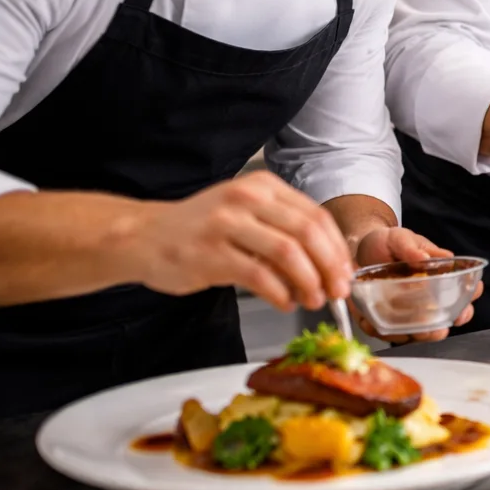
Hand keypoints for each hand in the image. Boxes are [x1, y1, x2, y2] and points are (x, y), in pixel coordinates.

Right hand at [131, 171, 352, 312]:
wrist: (142, 237)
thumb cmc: (198, 229)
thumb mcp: (245, 214)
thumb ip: (283, 230)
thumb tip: (328, 264)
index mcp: (263, 186)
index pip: (317, 216)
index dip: (338, 249)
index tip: (346, 273)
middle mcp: (247, 199)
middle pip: (309, 234)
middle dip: (331, 268)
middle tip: (338, 291)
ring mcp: (227, 225)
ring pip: (289, 253)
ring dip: (309, 282)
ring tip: (314, 300)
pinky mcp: (210, 253)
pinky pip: (259, 276)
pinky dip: (280, 293)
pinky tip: (285, 303)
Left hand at [351, 226, 481, 343]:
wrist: (359, 250)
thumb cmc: (387, 243)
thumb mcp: (399, 238)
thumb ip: (411, 247)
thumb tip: (424, 258)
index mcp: (440, 276)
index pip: (465, 288)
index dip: (470, 294)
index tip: (467, 297)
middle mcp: (430, 298)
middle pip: (447, 319)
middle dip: (443, 327)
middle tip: (437, 328)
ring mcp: (411, 312)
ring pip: (421, 333)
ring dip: (416, 335)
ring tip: (404, 327)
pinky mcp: (390, 321)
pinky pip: (391, 335)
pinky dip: (386, 333)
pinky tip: (374, 324)